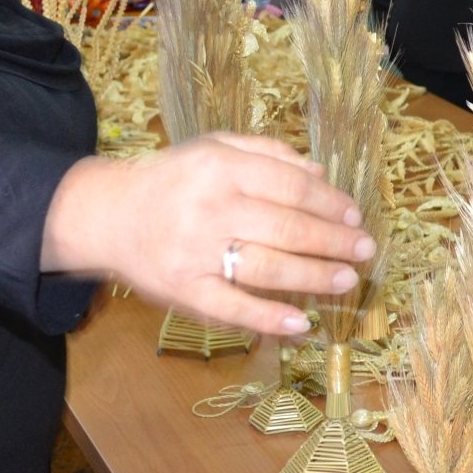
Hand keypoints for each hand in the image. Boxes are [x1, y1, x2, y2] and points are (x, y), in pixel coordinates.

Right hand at [43, 134, 375, 335]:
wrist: (107, 216)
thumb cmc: (173, 180)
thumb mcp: (215, 148)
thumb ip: (268, 154)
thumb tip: (320, 173)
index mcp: (221, 168)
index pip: (292, 187)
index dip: (330, 203)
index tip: (354, 216)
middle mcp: (211, 208)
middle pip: (287, 228)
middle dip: (334, 242)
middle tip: (364, 250)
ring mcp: (197, 253)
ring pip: (268, 268)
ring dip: (314, 277)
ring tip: (347, 280)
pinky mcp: (184, 290)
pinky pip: (232, 308)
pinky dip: (268, 318)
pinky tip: (301, 324)